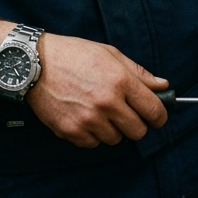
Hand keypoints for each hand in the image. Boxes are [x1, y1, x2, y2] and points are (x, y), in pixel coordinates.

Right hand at [26, 34, 167, 147]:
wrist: (35, 63)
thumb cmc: (73, 54)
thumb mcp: (109, 53)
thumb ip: (138, 72)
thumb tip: (162, 86)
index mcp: (120, 80)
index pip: (154, 111)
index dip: (160, 116)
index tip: (157, 117)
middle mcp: (107, 102)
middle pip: (138, 132)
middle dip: (135, 124)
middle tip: (124, 112)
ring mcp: (89, 120)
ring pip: (116, 139)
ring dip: (112, 128)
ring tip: (98, 110)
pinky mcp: (72, 132)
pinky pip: (94, 144)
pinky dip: (92, 134)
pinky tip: (83, 115)